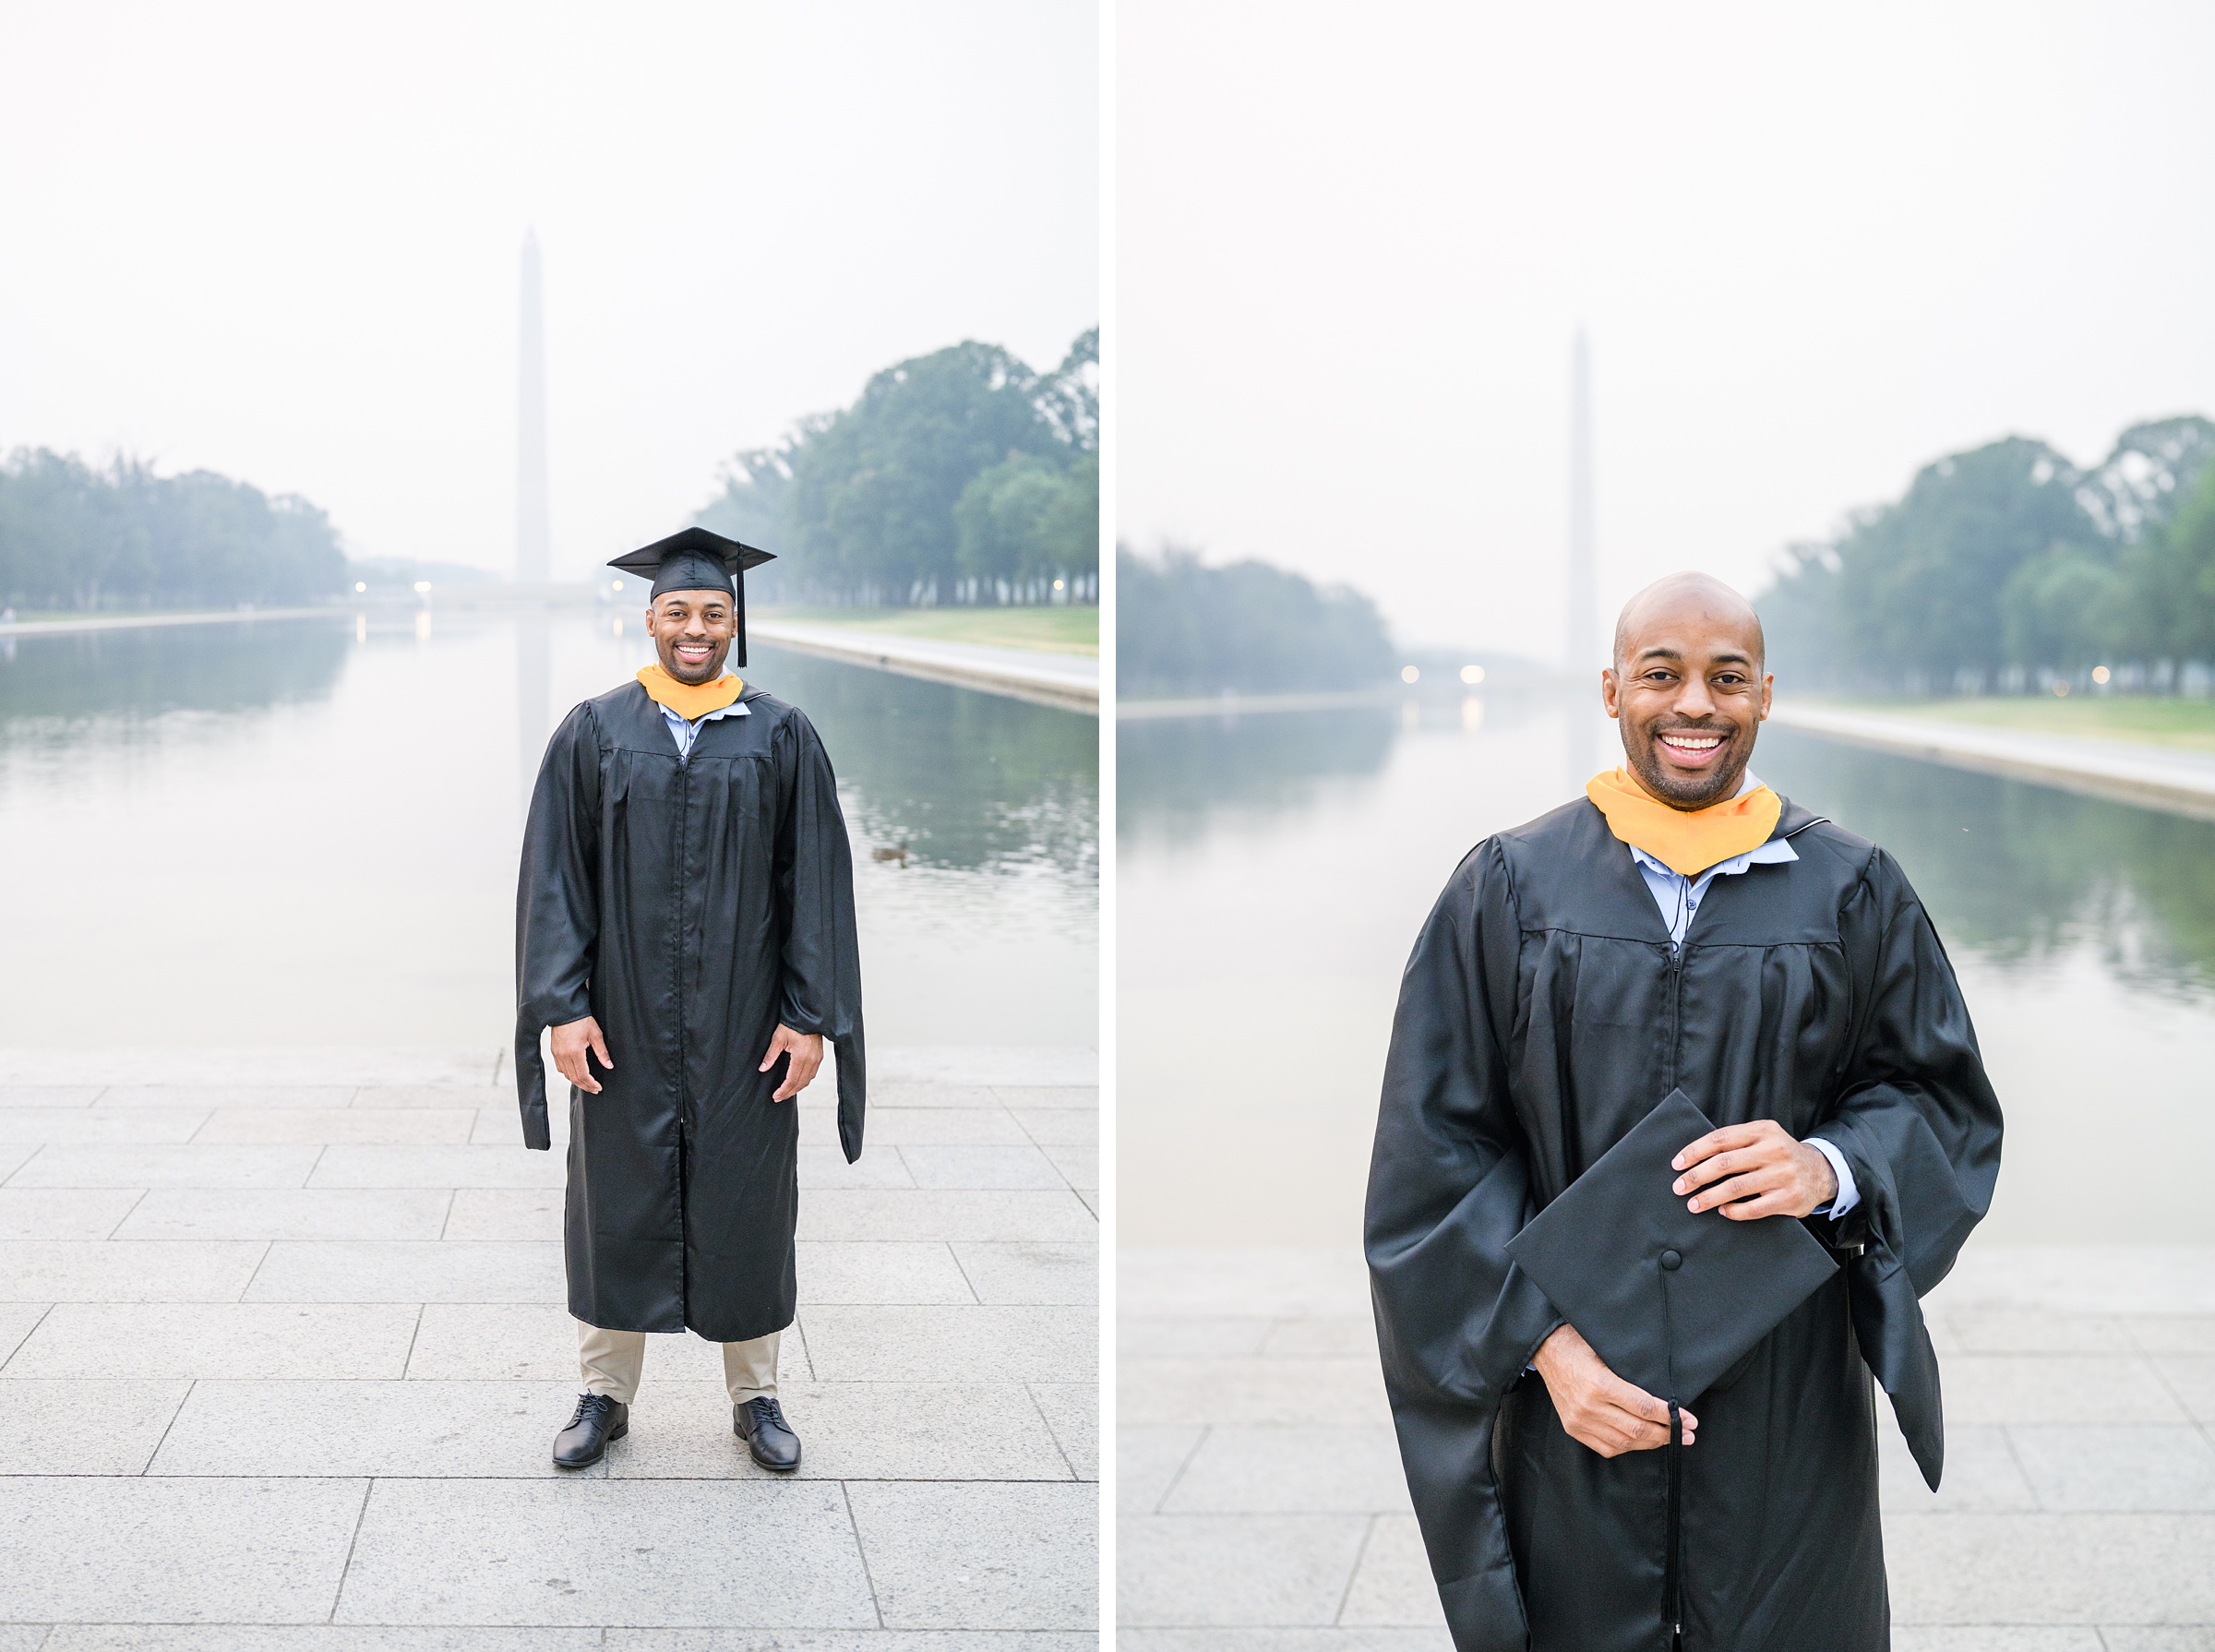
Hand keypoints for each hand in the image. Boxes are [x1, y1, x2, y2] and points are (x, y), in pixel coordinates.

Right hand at [550, 1015, 611, 1094]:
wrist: (565, 1011)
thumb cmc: (582, 1020)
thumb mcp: (596, 1034)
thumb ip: (602, 1052)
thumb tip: (609, 1066)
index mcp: (575, 1052)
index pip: (583, 1075)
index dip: (591, 1084)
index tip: (598, 1088)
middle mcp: (564, 1055)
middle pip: (574, 1078)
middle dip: (585, 1086)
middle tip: (595, 1090)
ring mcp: (557, 1054)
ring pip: (566, 1075)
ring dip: (577, 1081)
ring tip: (587, 1084)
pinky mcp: (554, 1051)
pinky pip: (560, 1068)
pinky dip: (569, 1074)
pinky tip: (576, 1074)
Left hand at [759, 1025, 823, 1101]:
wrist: (808, 1015)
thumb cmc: (792, 1025)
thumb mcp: (778, 1038)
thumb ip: (770, 1055)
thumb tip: (762, 1069)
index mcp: (801, 1057)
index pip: (792, 1080)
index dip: (783, 1091)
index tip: (775, 1096)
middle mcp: (812, 1060)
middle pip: (800, 1083)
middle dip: (789, 1093)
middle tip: (778, 1098)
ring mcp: (817, 1058)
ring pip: (808, 1080)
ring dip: (797, 1088)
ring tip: (786, 1092)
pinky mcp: (819, 1056)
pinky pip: (812, 1073)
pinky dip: (804, 1080)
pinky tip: (796, 1081)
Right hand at [1532, 1323, 1696, 1454]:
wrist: (1547, 1350)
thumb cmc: (1581, 1344)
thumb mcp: (1609, 1352)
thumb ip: (1635, 1376)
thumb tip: (1668, 1397)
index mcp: (1600, 1383)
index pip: (1645, 1407)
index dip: (1670, 1416)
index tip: (1689, 1419)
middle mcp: (1589, 1406)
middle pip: (1637, 1430)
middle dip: (1667, 1434)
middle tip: (1687, 1434)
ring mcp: (1579, 1420)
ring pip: (1624, 1443)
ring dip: (1651, 1443)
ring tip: (1668, 1439)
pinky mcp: (1573, 1428)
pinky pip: (1607, 1448)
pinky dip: (1628, 1447)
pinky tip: (1641, 1441)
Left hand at [1672, 1119, 1836, 1219]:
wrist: (1821, 1172)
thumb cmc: (1780, 1155)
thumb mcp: (1763, 1137)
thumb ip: (1736, 1142)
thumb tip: (1694, 1157)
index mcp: (1762, 1131)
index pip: (1720, 1139)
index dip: (1695, 1151)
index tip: (1677, 1164)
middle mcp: (1773, 1150)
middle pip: (1724, 1163)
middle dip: (1696, 1176)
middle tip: (1679, 1187)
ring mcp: (1783, 1174)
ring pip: (1736, 1187)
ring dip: (1710, 1197)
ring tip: (1694, 1204)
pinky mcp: (1789, 1198)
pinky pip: (1753, 1208)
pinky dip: (1734, 1211)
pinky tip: (1723, 1211)